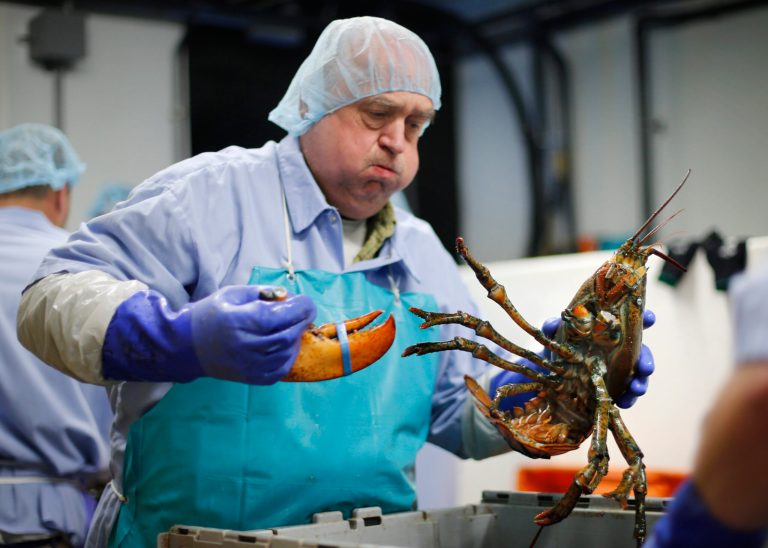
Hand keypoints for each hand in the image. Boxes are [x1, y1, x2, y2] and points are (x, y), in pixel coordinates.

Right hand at [102, 285, 315, 383]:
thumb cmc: (209, 315)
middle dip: (302, 321)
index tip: (307, 302)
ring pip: (286, 353)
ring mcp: (249, 365)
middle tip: (306, 313)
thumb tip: (286, 295)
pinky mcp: (251, 378)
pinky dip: (288, 357)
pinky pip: (279, 370)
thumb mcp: (232, 294)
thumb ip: (261, 293)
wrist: (185, 347)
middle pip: (287, 335)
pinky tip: (286, 346)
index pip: (280, 315)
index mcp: (240, 321)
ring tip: (294, 327)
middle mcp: (246, 345)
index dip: (300, 308)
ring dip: (296, 338)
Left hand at [489, 310, 655, 410]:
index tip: (651, 318)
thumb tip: (552, 324)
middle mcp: (620, 350)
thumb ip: (553, 326)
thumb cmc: (561, 347)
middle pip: (641, 352)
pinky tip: (623, 402)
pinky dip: (627, 398)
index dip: (645, 318)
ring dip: (640, 383)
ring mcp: (619, 370)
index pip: (632, 322)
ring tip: (637, 389)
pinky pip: (625, 393)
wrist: (553, 372)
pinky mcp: (613, 388)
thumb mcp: (556, 335)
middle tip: (646, 368)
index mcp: (611, 332)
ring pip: (637, 375)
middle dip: (646, 360)